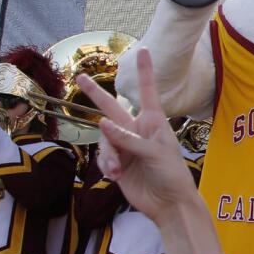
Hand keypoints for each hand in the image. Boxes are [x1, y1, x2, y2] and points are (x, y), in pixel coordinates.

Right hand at [74, 49, 200, 222]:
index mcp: (154, 122)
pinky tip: (115, 176)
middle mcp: (138, 130)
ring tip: (118, 171)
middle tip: (81, 76)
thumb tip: (101, 124)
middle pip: (112, 108)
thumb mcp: (155, 154)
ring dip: (108, 155)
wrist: (168, 204)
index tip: (144, 49)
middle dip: (96, 94)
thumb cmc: (172, 174)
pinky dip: (107, 165)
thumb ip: (129, 139)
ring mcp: (126, 146)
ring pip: (104, 140)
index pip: (148, 92)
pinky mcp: (117, 162)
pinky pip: (103, 157)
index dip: (145, 71)